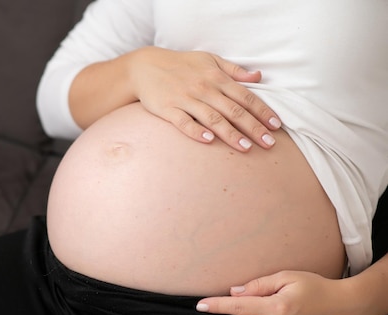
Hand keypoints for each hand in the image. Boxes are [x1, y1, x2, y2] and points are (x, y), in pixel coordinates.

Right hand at [128, 47, 280, 151]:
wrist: (145, 67)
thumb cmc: (181, 64)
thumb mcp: (210, 60)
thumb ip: (234, 70)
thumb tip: (258, 76)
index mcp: (217, 78)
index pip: (245, 97)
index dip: (262, 111)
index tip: (276, 126)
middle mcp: (204, 89)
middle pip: (233, 111)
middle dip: (253, 128)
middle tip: (268, 144)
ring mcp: (185, 99)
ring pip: (212, 118)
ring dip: (230, 134)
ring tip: (246, 148)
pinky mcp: (168, 109)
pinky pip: (184, 122)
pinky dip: (196, 131)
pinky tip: (208, 140)